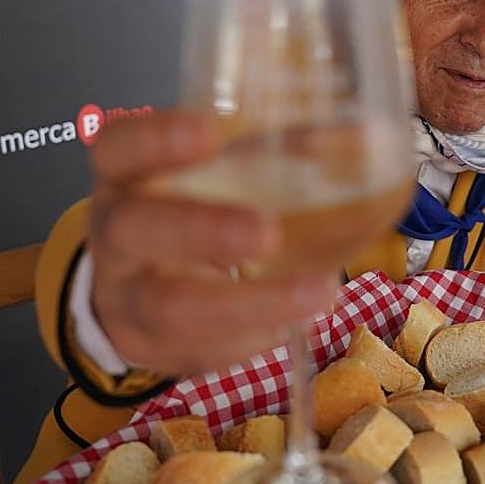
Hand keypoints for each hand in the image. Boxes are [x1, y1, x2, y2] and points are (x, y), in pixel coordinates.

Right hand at [85, 110, 337, 374]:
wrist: (142, 284)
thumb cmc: (198, 210)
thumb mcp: (219, 172)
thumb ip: (279, 153)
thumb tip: (367, 139)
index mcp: (127, 174)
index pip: (119, 147)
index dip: (155, 138)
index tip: (208, 132)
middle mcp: (116, 233)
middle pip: (134, 231)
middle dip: (202, 230)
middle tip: (267, 233)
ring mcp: (126, 297)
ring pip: (169, 308)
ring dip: (250, 304)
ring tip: (319, 292)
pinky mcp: (153, 349)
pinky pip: (200, 351)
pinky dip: (255, 338)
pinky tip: (293, 325)